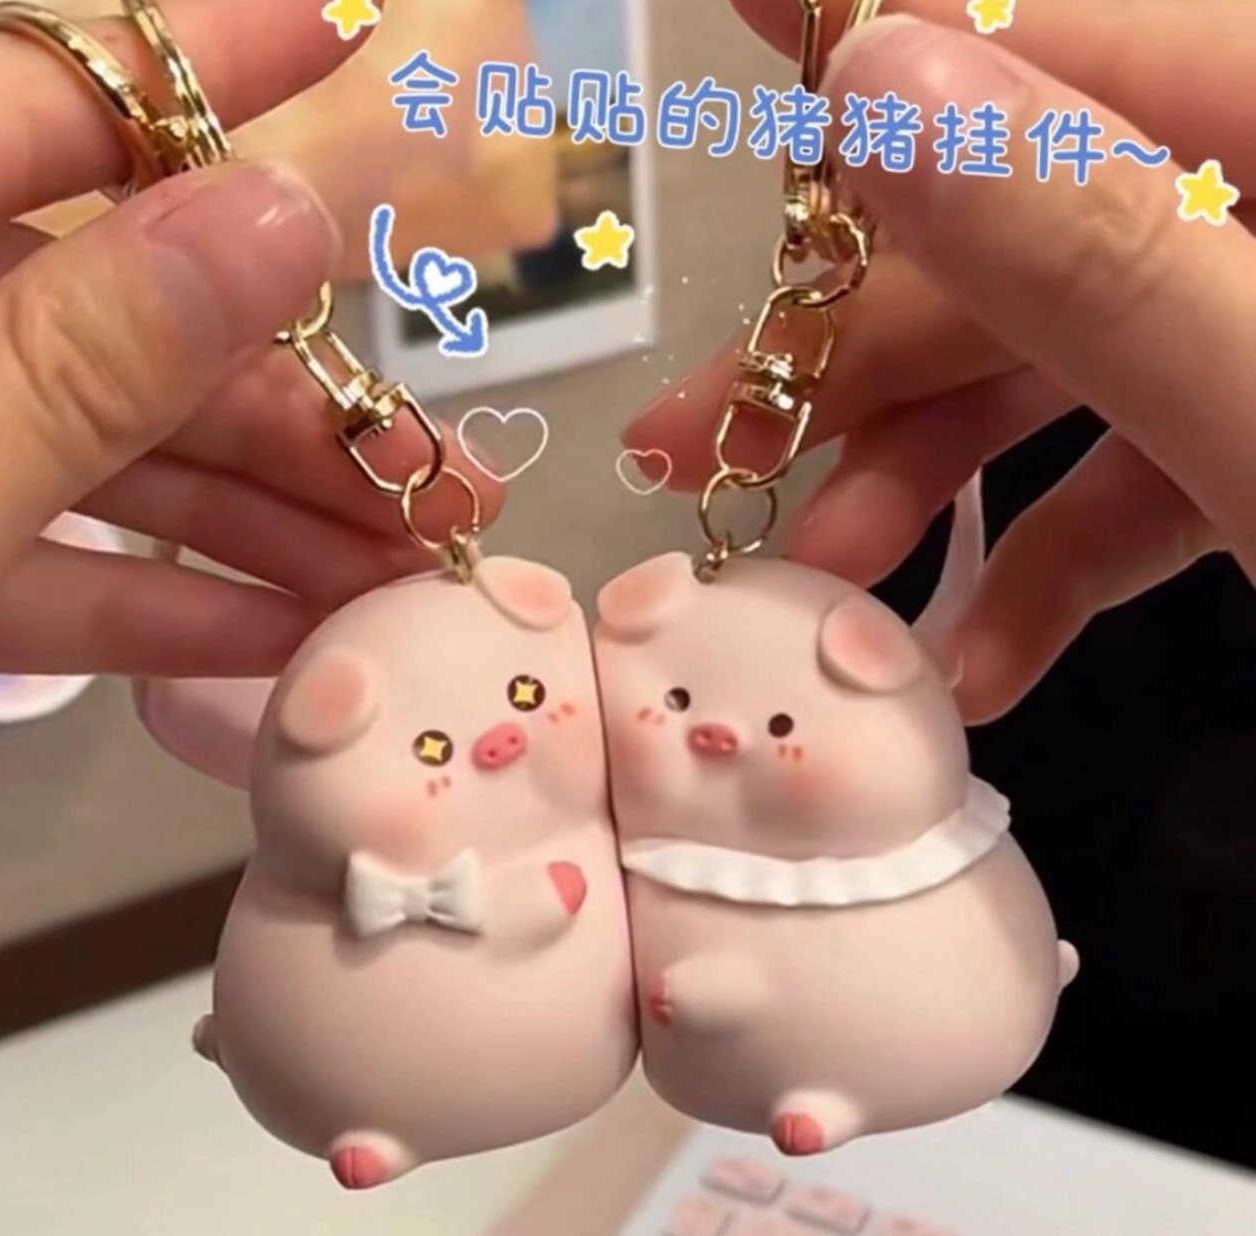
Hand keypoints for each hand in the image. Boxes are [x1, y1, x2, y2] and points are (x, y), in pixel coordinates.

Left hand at [0, 0, 501, 677]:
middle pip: (131, 326)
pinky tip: (282, 639)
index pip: (63, 100)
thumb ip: (84, 354)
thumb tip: (283, 216)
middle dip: (306, 412)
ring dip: (262, 523)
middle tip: (455, 478)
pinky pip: (46, 563)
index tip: (355, 32)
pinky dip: (156, 606)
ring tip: (404, 577)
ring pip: (106, 456)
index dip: (217, 62)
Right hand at [626, 0, 1252, 721]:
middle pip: (1019, 237)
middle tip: (691, 449)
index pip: (1034, 48)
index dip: (875, 32)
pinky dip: (1054, 553)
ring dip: (934, 477)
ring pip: (1066, 360)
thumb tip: (884, 74)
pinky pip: (1143, 463)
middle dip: (854, 358)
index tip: (735, 7)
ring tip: (823, 587)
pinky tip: (982, 660)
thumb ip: (1094, 247)